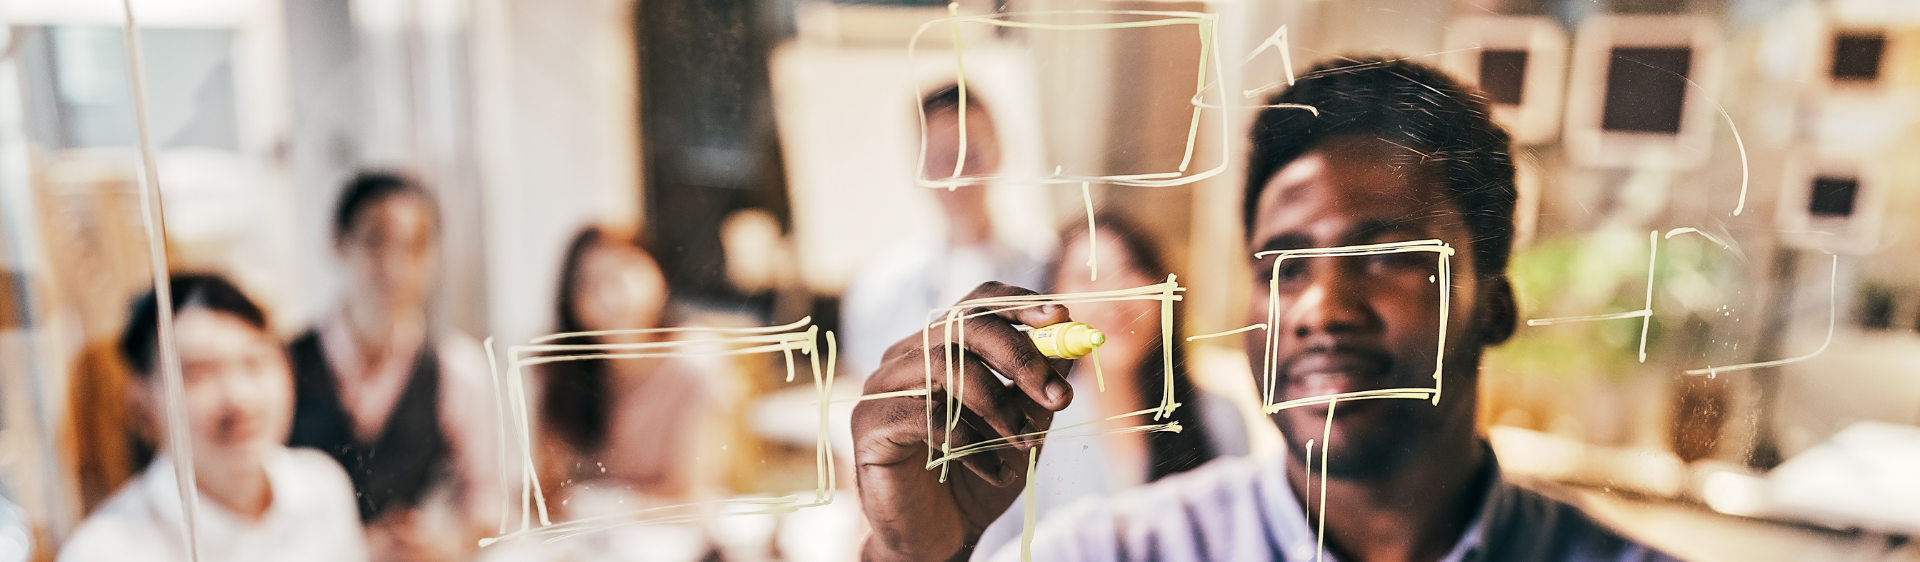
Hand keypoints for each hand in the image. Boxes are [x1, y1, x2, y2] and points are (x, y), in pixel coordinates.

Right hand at [851, 282, 1076, 561]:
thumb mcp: (1022, 426)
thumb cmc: (976, 477)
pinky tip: (994, 472)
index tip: (1062, 316)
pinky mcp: (870, 424)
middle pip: (964, 324)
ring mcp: (883, 387)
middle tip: (1058, 396)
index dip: (1020, 303)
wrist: (936, 538)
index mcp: (941, 347)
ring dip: (998, 404)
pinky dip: (971, 445)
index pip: (979, 302)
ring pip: (944, 365)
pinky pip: (927, 417)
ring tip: (1025, 442)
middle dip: (1021, 356)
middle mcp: (907, 356)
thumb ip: (1039, 385)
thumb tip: (1073, 341)